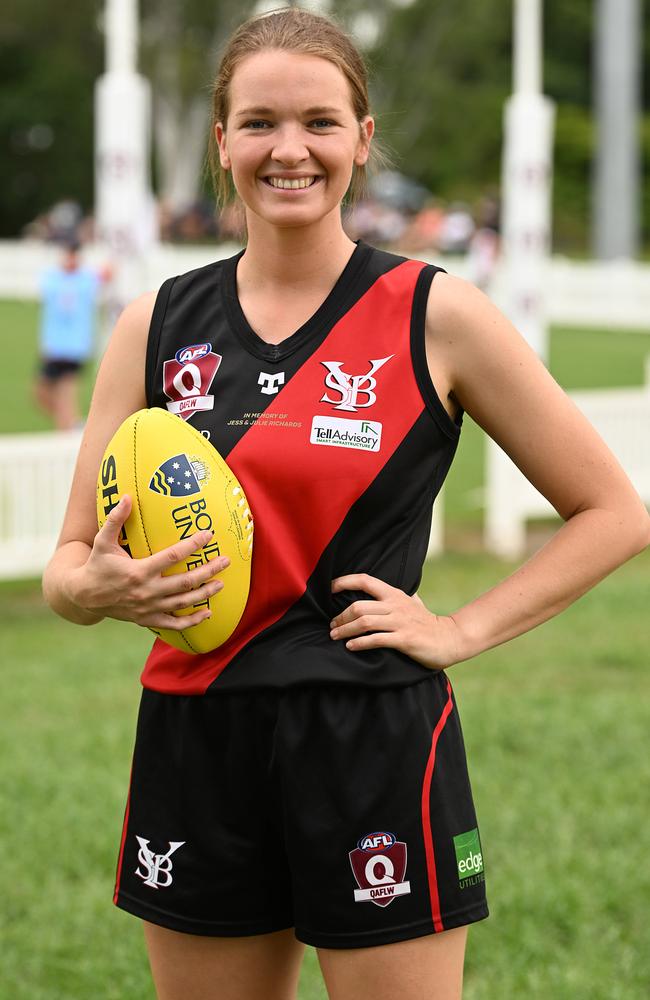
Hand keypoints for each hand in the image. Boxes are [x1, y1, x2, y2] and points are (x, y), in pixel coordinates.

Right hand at [70, 495, 229, 630]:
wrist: (83, 596)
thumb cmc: (96, 565)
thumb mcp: (102, 541)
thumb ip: (115, 519)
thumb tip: (127, 497)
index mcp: (139, 571)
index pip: (173, 556)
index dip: (193, 545)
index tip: (208, 535)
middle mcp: (147, 591)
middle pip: (186, 582)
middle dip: (208, 571)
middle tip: (225, 561)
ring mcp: (149, 608)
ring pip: (184, 602)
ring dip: (205, 593)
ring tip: (221, 583)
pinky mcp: (147, 620)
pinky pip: (174, 624)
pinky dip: (192, 621)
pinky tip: (207, 613)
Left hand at [330, 573, 462, 671]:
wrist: (450, 639)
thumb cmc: (428, 622)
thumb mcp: (413, 602)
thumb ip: (398, 596)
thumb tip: (383, 591)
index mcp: (395, 594)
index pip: (365, 580)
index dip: (344, 581)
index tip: (330, 589)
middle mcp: (395, 606)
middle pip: (359, 606)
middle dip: (340, 616)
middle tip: (332, 625)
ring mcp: (400, 622)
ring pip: (364, 622)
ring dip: (345, 629)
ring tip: (335, 636)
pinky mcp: (404, 639)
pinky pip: (376, 639)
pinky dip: (360, 643)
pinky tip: (350, 646)